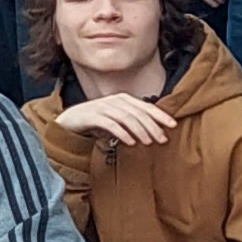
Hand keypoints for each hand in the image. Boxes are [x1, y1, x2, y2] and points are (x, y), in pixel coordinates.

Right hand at [53, 92, 175, 147]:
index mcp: (123, 99)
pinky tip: (130, 142)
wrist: (68, 121)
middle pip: (139, 113)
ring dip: (139, 131)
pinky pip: (111, 124)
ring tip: (147, 143)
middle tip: (162, 139)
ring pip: (127, 118)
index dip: (161, 115)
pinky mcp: (92, 116)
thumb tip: (156, 130)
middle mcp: (114, 100)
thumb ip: (133, 120)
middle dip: (152, 126)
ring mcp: (103, 107)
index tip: (173, 126)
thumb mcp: (117, 119)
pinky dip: (122, 133)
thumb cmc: (96, 121)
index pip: (146, 106)